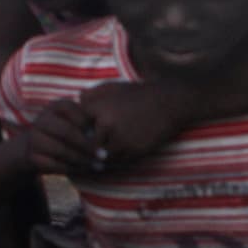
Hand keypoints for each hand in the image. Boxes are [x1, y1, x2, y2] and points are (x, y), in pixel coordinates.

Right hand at [18, 96, 100, 177]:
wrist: (35, 147)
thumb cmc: (63, 133)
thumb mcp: (74, 123)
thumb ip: (87, 125)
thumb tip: (103, 138)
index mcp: (55, 107)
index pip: (72, 110)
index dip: (88, 124)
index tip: (101, 136)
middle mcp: (42, 119)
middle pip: (67, 131)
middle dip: (87, 145)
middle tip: (102, 156)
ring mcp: (34, 137)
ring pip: (61, 150)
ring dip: (81, 160)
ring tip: (96, 165)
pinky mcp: (32, 155)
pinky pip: (53, 164)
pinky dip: (70, 169)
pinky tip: (81, 170)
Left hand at [75, 80, 193, 171]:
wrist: (168, 103)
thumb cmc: (139, 94)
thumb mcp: (114, 87)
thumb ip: (93, 93)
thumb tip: (78, 100)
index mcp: (100, 107)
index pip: (78, 125)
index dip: (78, 129)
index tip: (78, 133)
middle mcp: (108, 124)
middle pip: (88, 143)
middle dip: (88, 146)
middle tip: (83, 151)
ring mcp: (121, 139)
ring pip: (102, 155)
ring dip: (101, 156)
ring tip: (98, 157)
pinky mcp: (134, 150)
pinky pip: (118, 160)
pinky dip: (116, 158)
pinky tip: (116, 154)